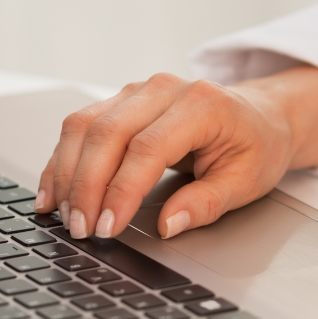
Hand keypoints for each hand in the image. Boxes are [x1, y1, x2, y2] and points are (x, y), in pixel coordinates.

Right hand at [35, 67, 317, 240]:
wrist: (262, 115)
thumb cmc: (258, 145)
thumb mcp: (247, 180)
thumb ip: (207, 203)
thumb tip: (169, 225)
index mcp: (201, 104)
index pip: (147, 148)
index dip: (121, 190)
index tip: (108, 227)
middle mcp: (164, 90)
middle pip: (106, 133)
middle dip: (86, 186)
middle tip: (80, 229)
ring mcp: (138, 91)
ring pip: (84, 126)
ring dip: (66, 173)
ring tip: (62, 215)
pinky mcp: (121, 101)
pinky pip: (81, 126)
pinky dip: (63, 160)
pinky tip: (54, 191)